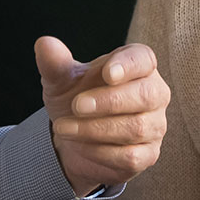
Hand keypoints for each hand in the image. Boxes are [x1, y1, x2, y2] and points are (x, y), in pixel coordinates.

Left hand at [35, 36, 170, 196]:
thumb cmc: (77, 99)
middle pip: (146, 95)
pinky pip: (131, 155)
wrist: (76, 138)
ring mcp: (155, 125)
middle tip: (76, 105)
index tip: (107, 73)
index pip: (143, 59)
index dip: (128, 65)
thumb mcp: (61, 81)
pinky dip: (101, 152)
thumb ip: (55, 63)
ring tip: (64, 127)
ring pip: (136, 127)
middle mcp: (154, 93)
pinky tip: (80, 145)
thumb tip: (44, 44)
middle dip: (109, 101)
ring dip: (95, 129)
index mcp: (137, 65)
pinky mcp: (148, 154)